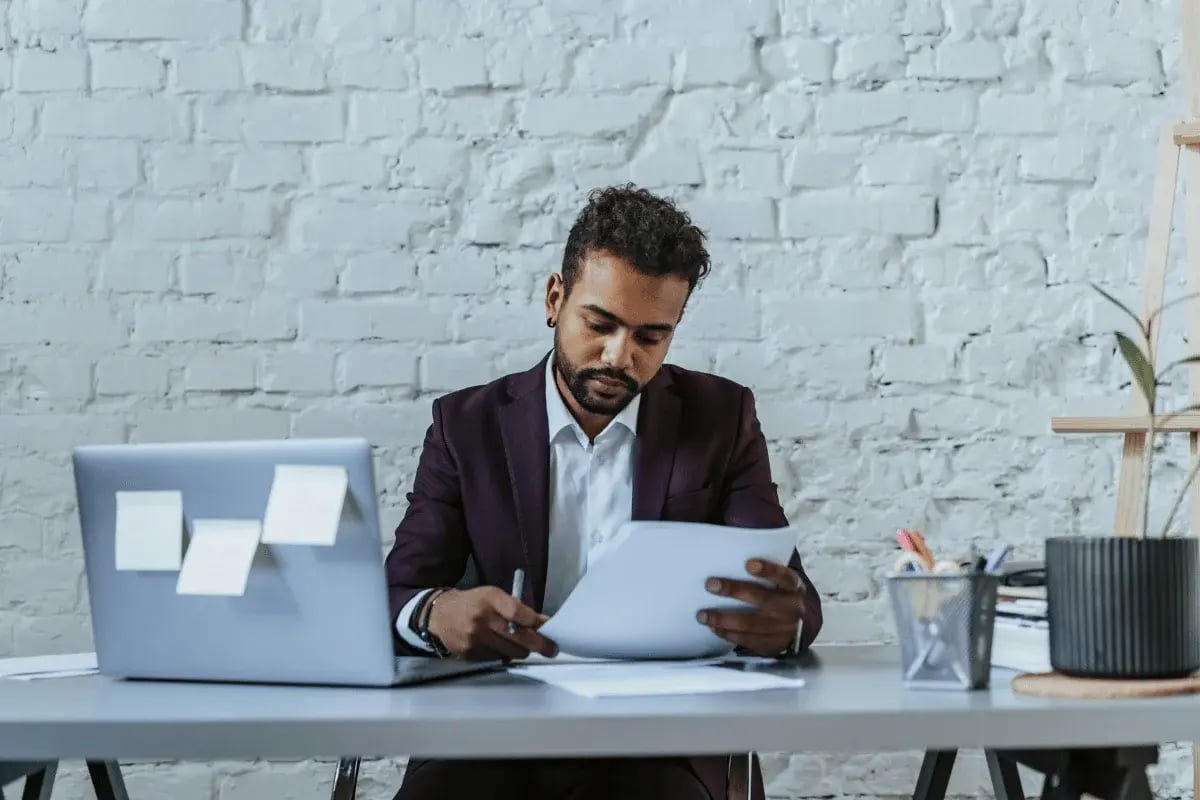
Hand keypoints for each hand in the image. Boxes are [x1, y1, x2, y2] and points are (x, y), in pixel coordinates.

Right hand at [427, 586, 557, 660]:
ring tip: (523, 645)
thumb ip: (516, 608)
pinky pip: (497, 658)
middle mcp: (481, 618)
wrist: (440, 615)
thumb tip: (543, 623)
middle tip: (552, 648)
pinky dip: (505, 654)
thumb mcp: (493, 596)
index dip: (535, 622)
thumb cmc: (474, 604)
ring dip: (522, 650)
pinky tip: (501, 647)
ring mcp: (474, 637)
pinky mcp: (470, 653)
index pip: (517, 612)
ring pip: (511, 651)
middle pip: (518, 636)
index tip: (549, 627)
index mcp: (489, 598)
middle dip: (539, 644)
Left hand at [698, 558, 805, 657]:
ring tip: (703, 615)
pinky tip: (715, 628)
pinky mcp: (774, 646)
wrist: (797, 626)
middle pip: (762, 599)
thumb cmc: (778, 595)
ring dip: (724, 619)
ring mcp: (785, 629)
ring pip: (751, 624)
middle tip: (710, 585)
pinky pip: (749, 641)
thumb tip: (726, 561)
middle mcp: (793, 608)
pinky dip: (729, 634)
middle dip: (734, 591)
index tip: (748, 564)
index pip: (784, 576)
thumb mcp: (779, 583)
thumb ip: (763, 574)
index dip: (768, 570)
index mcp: (794, 587)